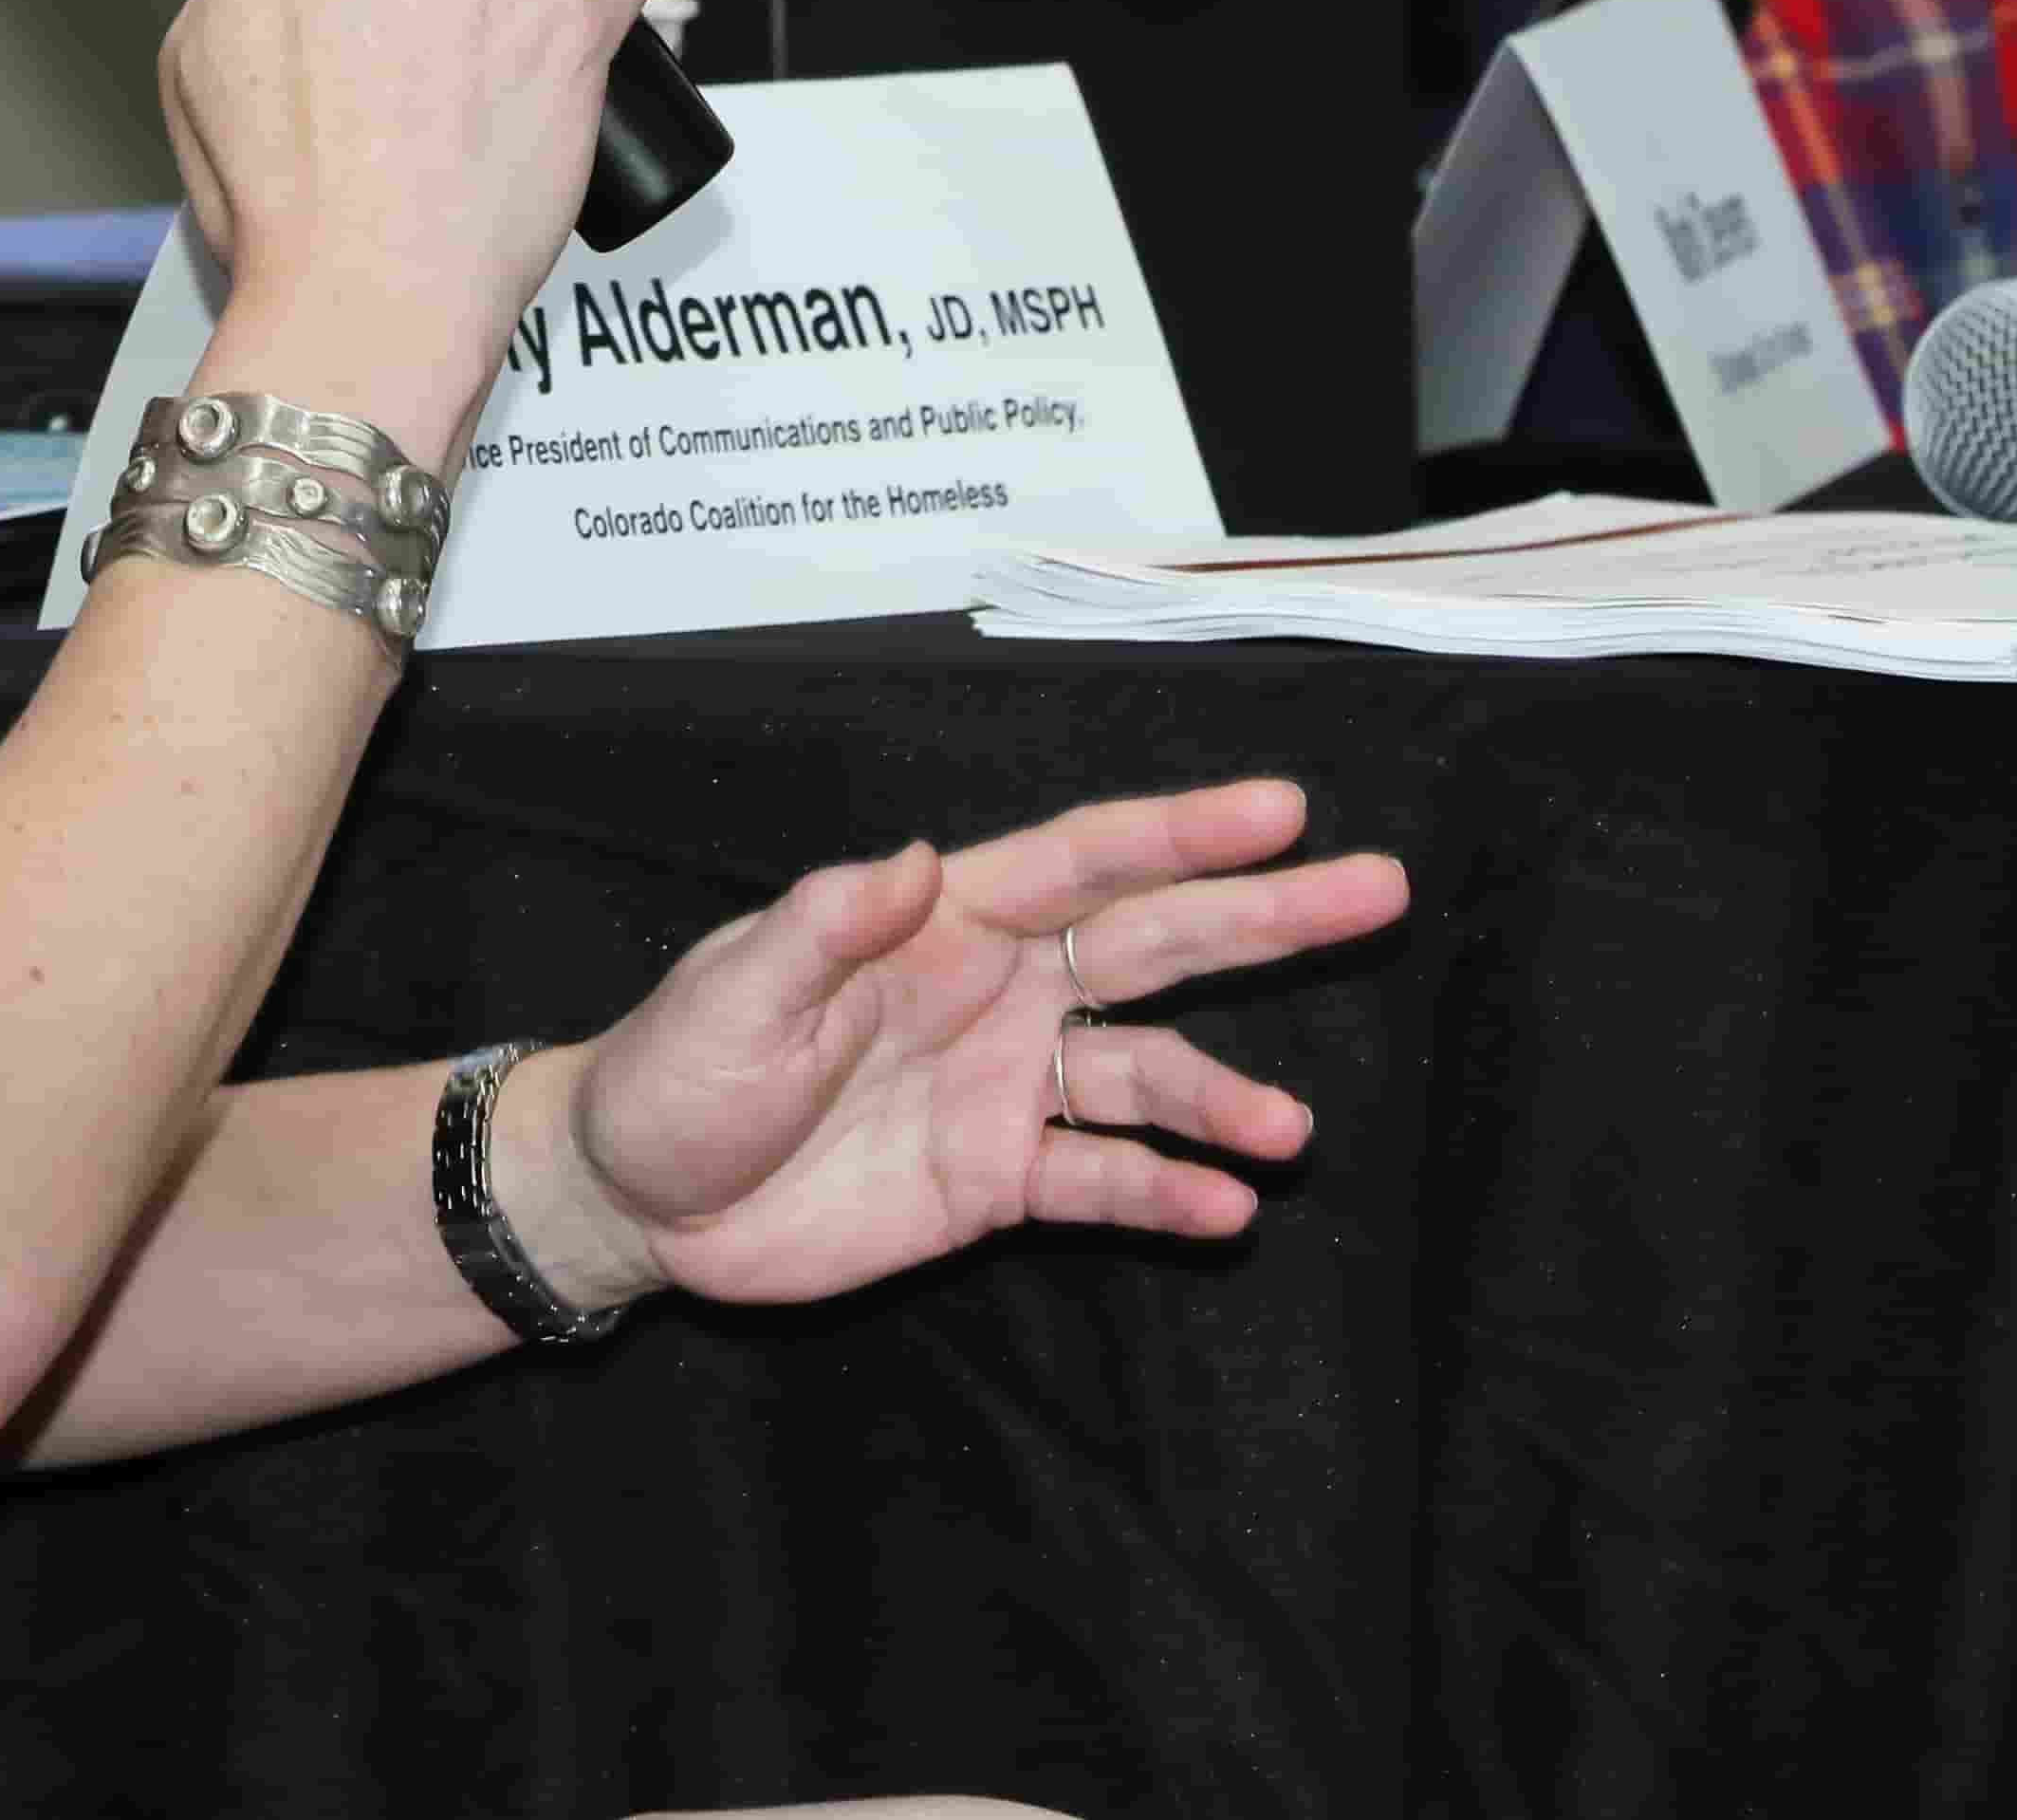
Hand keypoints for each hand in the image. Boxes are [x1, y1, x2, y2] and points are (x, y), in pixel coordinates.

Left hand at [510, 782, 1409, 1308]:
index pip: (1083, 859)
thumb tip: (911, 860)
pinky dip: (1166, 1192)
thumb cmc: (676, 1069)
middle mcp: (999, 988)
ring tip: (1287, 1132)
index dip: (1180, 832)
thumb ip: (824, 926)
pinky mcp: (998, 1179)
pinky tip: (1224, 1211)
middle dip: (1264, 918)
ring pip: (1147, 1073)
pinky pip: (1102, 1178)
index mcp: (944, 919)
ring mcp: (1007, 1085)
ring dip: (1221, 1098)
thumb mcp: (734, 991)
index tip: (1280, 806)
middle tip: (1375, 889)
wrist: (641, 1198)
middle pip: (1155, 941)